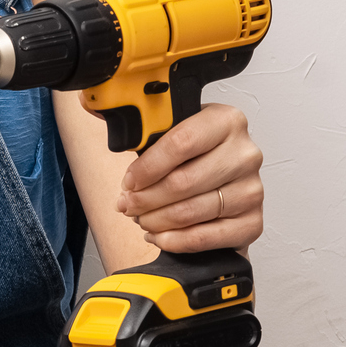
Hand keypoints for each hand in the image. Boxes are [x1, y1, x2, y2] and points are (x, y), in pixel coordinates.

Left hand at [116, 104, 262, 253]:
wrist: (224, 188)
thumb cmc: (196, 160)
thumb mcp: (172, 135)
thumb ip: (142, 127)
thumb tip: (93, 106)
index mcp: (226, 121)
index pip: (182, 142)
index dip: (148, 167)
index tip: (129, 180)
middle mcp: (245, 153)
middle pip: (183, 182)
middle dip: (145, 198)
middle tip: (127, 204)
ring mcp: (252, 189)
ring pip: (190, 212)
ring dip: (155, 220)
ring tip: (141, 218)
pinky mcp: (252, 222)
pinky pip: (204, 237)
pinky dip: (173, 240)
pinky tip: (159, 235)